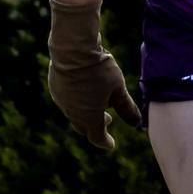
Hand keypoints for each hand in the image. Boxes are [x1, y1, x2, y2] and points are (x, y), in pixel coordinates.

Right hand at [46, 0, 141, 142]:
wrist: (72, 48)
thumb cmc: (99, 69)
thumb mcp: (118, 88)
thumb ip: (127, 108)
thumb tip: (137, 123)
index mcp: (89, 118)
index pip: (98, 138)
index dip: (106, 142)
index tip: (112, 144)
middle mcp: (73, 113)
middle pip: (84, 127)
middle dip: (97, 126)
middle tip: (109, 118)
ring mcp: (61, 101)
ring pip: (74, 113)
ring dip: (86, 112)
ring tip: (99, 100)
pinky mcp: (55, 88)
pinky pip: (67, 100)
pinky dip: (77, 100)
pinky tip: (85, 88)